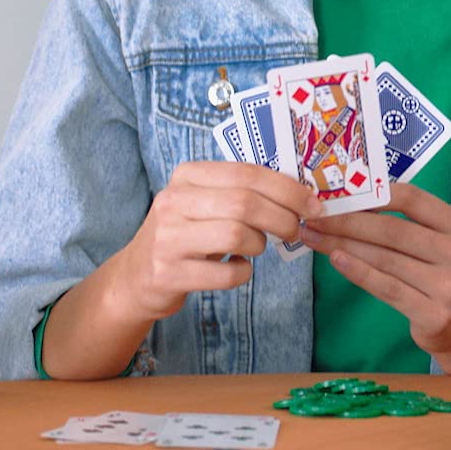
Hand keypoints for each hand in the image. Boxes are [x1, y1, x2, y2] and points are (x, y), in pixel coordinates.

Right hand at [106, 161, 319, 324]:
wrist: (136, 276)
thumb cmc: (185, 234)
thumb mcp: (204, 202)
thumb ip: (240, 192)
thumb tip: (301, 193)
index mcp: (187, 176)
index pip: (246, 173)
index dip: (287, 188)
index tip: (313, 204)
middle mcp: (173, 201)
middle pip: (244, 203)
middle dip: (282, 218)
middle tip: (295, 230)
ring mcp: (168, 238)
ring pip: (235, 235)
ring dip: (259, 244)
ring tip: (256, 248)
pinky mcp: (168, 274)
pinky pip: (224, 274)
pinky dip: (242, 273)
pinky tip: (238, 269)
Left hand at [299, 183, 450, 373]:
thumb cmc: (442, 276)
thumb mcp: (438, 244)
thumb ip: (407, 225)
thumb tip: (351, 204)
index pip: (411, 199)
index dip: (373, 194)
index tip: (338, 194)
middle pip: (392, 230)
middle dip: (347, 221)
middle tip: (314, 216)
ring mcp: (448, 285)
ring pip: (384, 258)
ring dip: (342, 245)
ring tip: (314, 237)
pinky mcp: (433, 313)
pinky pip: (386, 287)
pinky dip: (358, 272)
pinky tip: (335, 260)